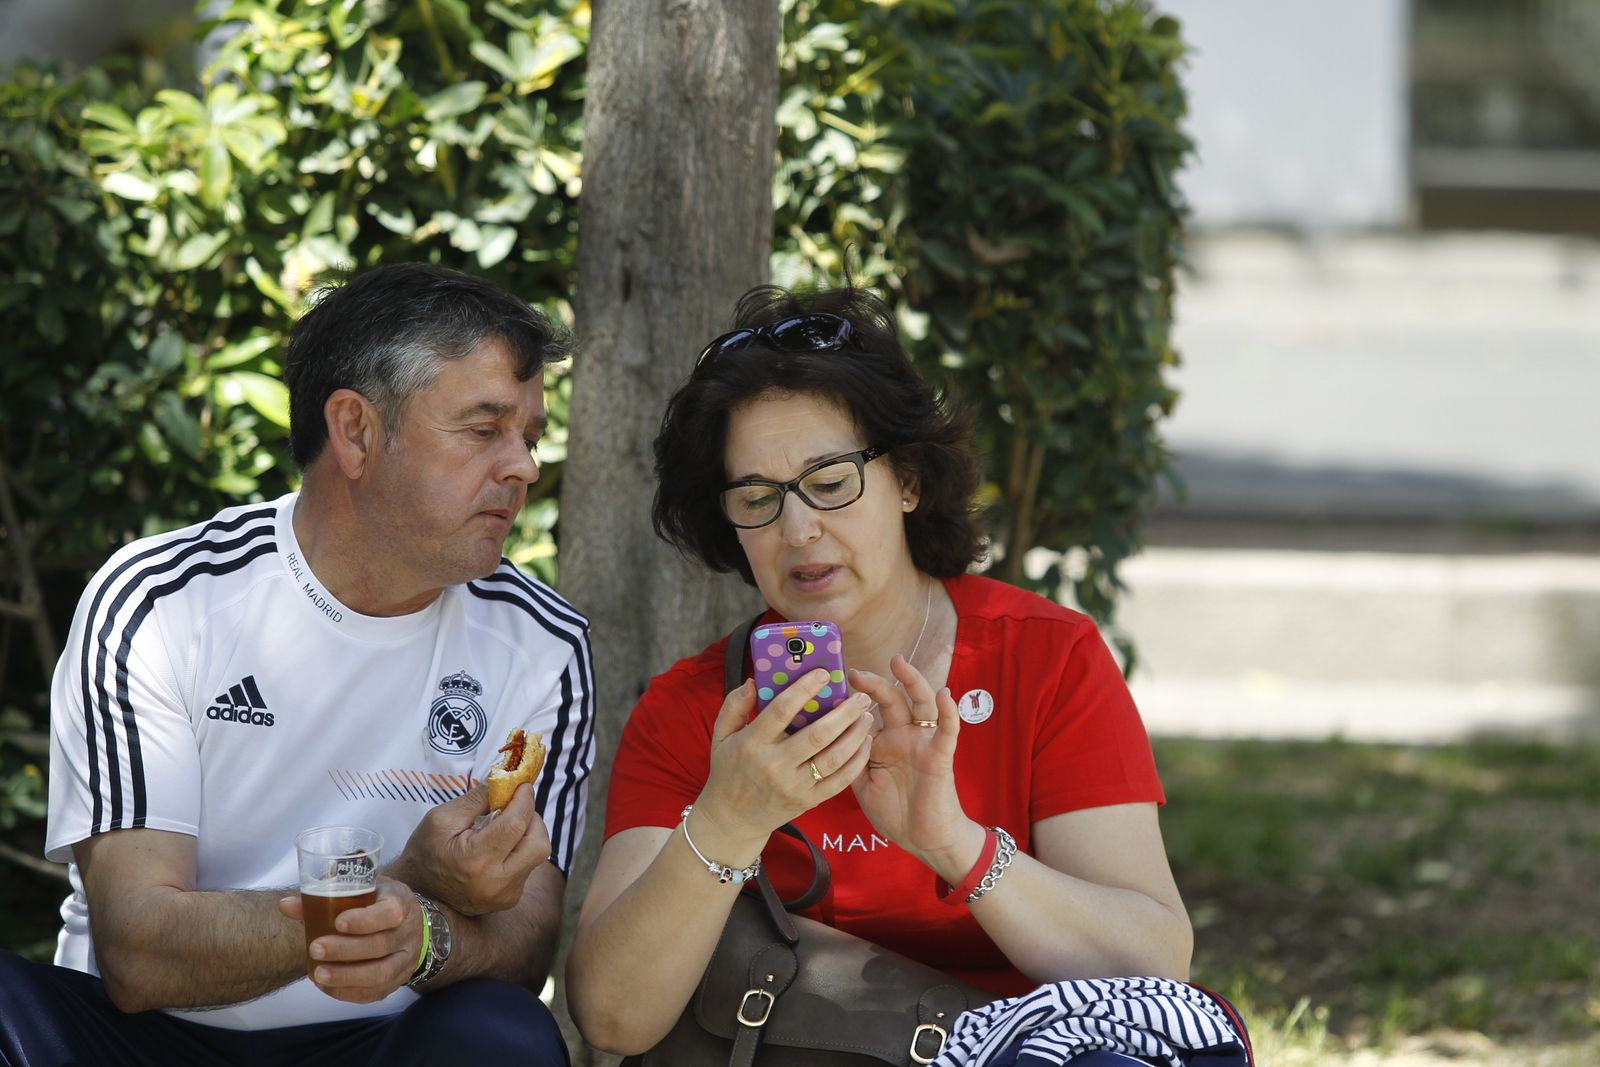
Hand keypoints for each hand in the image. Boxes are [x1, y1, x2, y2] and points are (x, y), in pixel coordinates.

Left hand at [279, 876, 420, 1003]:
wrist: (405, 920)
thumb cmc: (375, 902)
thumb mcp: (359, 889)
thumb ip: (324, 896)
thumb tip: (285, 905)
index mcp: (400, 902)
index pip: (390, 912)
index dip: (365, 920)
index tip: (338, 923)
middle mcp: (408, 932)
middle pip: (381, 945)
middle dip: (345, 950)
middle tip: (315, 949)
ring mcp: (405, 959)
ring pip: (381, 973)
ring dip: (347, 976)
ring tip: (318, 974)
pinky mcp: (397, 981)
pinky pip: (375, 992)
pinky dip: (348, 992)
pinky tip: (326, 986)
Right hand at [389, 783, 551, 914]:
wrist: (418, 895)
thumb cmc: (425, 853)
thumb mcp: (441, 819)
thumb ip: (477, 799)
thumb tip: (506, 782)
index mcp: (476, 861)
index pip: (515, 825)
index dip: (524, 800)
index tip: (522, 785)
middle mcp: (496, 884)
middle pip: (539, 843)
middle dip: (532, 818)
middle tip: (516, 806)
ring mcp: (505, 895)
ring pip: (537, 855)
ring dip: (527, 833)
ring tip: (505, 826)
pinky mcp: (509, 899)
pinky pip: (528, 866)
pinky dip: (520, 850)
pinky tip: (500, 846)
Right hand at [691, 673, 875, 851]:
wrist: (731, 818)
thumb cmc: (728, 770)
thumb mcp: (721, 735)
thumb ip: (734, 705)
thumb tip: (753, 681)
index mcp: (752, 744)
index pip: (780, 711)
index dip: (803, 690)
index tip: (823, 674)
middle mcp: (774, 765)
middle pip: (817, 735)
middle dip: (844, 713)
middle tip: (860, 696)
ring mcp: (793, 786)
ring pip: (833, 758)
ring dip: (854, 735)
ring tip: (867, 716)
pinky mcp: (807, 801)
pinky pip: (838, 782)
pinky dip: (856, 762)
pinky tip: (865, 744)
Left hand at [850, 657, 980, 877]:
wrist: (922, 838)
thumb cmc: (893, 810)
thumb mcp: (862, 782)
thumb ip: (850, 757)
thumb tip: (827, 733)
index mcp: (882, 741)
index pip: (868, 711)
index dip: (852, 699)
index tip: (831, 686)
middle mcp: (903, 735)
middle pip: (890, 700)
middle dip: (874, 684)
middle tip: (854, 673)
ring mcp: (923, 741)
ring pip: (921, 703)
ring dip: (912, 681)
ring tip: (898, 663)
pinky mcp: (941, 754)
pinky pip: (948, 730)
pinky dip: (949, 711)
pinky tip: (944, 695)